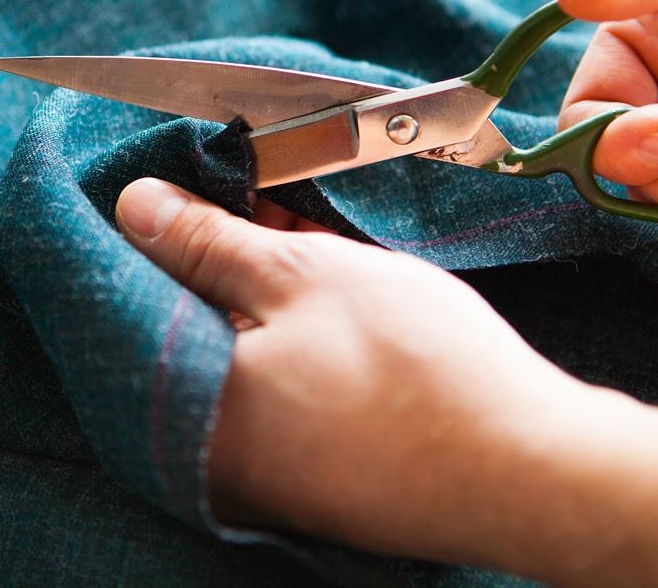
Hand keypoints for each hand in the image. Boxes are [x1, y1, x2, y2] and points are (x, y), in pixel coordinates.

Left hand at [116, 178, 657, 585]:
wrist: (526, 473)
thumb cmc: (414, 367)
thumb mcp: (304, 276)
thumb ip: (207, 241)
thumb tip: (132, 205)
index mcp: (188, 401)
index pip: (130, 297)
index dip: (156, 230)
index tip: (180, 182)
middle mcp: (206, 449)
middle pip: (184, 327)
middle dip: (211, 257)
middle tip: (251, 199)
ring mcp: (259, 471)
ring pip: (234, 354)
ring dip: (254, 295)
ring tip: (291, 234)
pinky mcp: (308, 475)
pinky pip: (272, 389)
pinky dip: (284, 339)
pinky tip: (319, 295)